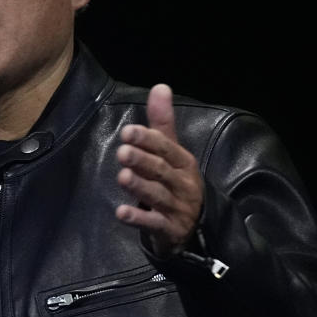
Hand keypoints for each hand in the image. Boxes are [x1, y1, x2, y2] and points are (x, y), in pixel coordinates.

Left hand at [115, 84, 203, 256]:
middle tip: (122, 152)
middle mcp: (182, 183)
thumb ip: (162, 122)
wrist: (195, 226)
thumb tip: (160, 86)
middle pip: (161, 170)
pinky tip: (121, 212)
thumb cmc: (177, 181)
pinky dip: (138, 218)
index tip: (128, 132)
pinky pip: (153, 223)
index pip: (166, 148)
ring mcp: (177, 208)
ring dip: (140, 186)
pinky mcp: (169, 229)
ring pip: (157, 195)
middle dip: (142, 160)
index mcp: (183, 162)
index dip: (148, 140)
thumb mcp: (172, 152)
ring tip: (122, 177)